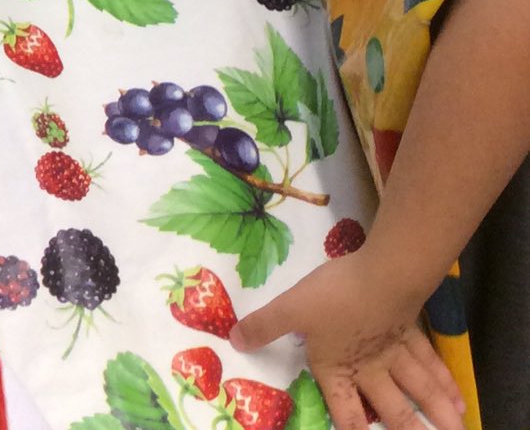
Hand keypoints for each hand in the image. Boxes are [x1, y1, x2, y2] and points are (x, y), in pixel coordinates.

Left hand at [231, 253, 465, 429]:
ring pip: (419, 390)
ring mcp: (395, 351)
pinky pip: (430, 362)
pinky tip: (458, 395)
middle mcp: (370, 368)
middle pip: (393, 410)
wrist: (383, 278)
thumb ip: (264, 325)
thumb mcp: (290, 308)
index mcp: (338, 368)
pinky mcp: (411, 331)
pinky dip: (445, 380)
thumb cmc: (335, 297)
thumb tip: (234, 341)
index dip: (351, 428)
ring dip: (436, 413)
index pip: (344, 410)